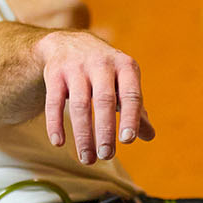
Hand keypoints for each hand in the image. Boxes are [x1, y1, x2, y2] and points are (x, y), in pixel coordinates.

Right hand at [37, 31, 155, 163]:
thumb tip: (150, 135)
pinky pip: (53, 102)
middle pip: (104, 101)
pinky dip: (56, 123)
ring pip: (79, 105)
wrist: (68, 43)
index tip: (127, 140)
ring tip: (88, 159)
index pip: (130, 95)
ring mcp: (76, 67)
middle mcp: (101, 63)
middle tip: (107, 156)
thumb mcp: (123, 83)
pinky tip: (58, 142)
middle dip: (105, 131)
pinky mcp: (54, 73)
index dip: (130, 117)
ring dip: (83, 135)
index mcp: (124, 66)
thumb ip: (135, 109)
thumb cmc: (104, 72)